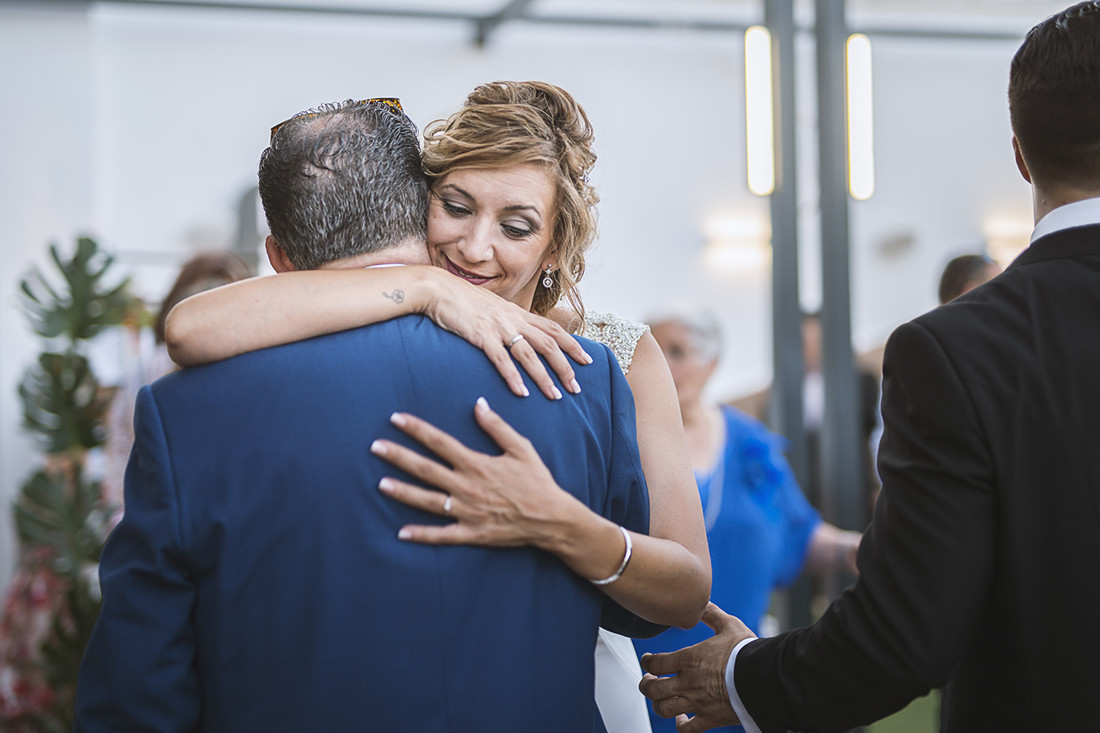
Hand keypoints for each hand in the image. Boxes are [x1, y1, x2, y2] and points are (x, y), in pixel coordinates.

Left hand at [371, 397, 583, 547]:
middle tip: (375, 447)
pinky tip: (401, 533)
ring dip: (402, 492)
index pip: (440, 442)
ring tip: (380, 484)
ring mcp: (467, 511)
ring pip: (427, 501)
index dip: (417, 429)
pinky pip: (442, 535)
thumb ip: (497, 427)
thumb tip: (478, 404)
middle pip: (425, 469)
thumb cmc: (537, 482)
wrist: (552, 519)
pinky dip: (421, 535)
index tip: (395, 419)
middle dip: (398, 456)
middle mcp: (467, 486)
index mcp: (477, 464)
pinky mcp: (471, 533)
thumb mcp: (521, 448)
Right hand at [422, 270, 591, 399]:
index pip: (553, 330)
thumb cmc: (462, 301)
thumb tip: (520, 334)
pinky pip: (502, 360)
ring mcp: (499, 328)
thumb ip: (508, 321)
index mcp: (518, 313)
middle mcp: (514, 320)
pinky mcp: (481, 336)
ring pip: (530, 355)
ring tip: (555, 396)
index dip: (573, 345)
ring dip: (544, 378)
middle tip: (576, 388)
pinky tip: (522, 392)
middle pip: (549, 345)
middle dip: (565, 368)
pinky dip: (514, 377)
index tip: (587, 361)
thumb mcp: (493, 308)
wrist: (438, 289)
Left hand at [638, 603, 755, 732]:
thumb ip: (712, 614)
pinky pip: (688, 729)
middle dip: (646, 685)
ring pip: (664, 708)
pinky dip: (680, 725)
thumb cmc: (747, 651)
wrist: (764, 677)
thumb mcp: (728, 625)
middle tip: (648, 681)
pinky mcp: (710, 718)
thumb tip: (701, 601)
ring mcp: (697, 702)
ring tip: (659, 698)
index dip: (646, 662)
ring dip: (657, 703)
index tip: (647, 660)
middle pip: (653, 689)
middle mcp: (687, 682)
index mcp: (688, 659)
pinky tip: (681, 719)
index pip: (654, 663)